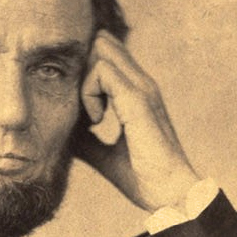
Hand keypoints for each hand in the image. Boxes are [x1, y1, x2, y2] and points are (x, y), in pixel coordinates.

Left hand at [74, 32, 206, 214]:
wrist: (170, 193)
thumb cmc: (145, 179)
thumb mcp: (106, 156)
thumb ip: (88, 141)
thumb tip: (66, 137)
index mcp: (136, 94)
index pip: (106, 54)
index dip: (84, 72)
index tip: (81, 111)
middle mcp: (141, 83)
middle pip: (102, 43)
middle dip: (80, 69)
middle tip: (79, 107)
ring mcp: (141, 87)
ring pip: (100, 49)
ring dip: (84, 80)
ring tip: (91, 117)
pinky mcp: (137, 98)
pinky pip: (102, 70)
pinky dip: (89, 93)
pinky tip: (96, 121)